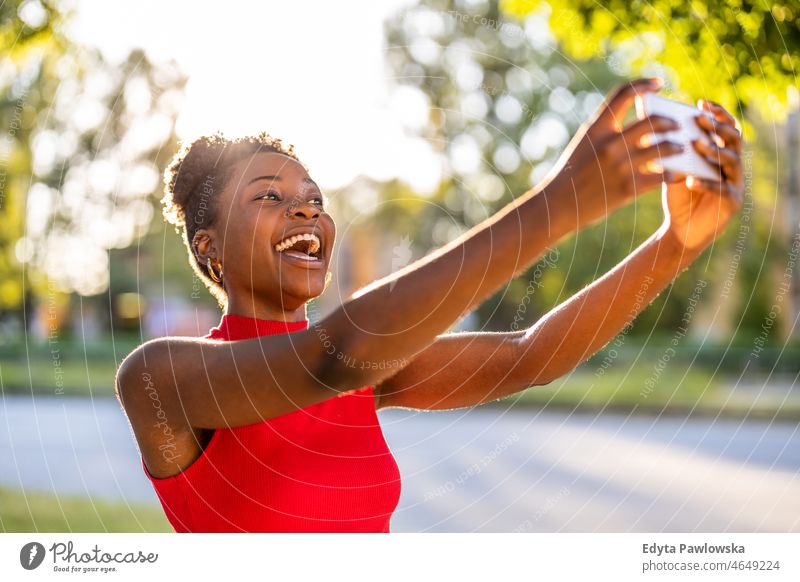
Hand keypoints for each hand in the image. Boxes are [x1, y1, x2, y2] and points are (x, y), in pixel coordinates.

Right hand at [545, 77, 683, 230]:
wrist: (558, 205)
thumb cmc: (571, 174)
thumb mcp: (584, 145)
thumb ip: (607, 132)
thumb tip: (639, 127)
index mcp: (596, 128)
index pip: (623, 94)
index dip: (644, 84)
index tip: (658, 83)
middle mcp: (610, 143)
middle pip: (652, 121)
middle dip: (670, 121)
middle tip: (677, 124)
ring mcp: (620, 165)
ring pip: (662, 148)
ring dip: (675, 147)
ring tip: (680, 148)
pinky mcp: (627, 188)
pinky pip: (659, 176)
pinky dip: (669, 174)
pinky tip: (672, 173)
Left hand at [661, 100, 743, 250]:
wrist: (680, 229)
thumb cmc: (678, 196)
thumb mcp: (673, 170)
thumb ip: (672, 151)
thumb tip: (657, 126)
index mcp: (721, 153)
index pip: (726, 126)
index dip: (717, 113)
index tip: (701, 103)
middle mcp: (733, 164)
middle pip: (734, 139)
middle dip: (718, 128)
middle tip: (701, 121)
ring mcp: (735, 182)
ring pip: (732, 161)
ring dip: (713, 151)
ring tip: (696, 146)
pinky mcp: (733, 202)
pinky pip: (723, 189)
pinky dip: (707, 183)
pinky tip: (692, 181)